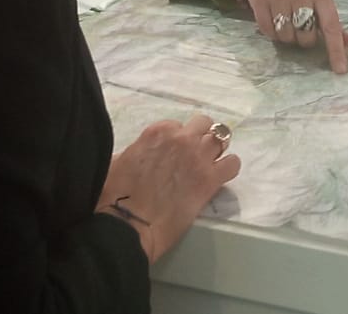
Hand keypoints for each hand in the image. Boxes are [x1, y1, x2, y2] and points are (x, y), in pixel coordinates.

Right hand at [99, 114, 241, 262]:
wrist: (128, 224)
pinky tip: (220, 178)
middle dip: (201, 138)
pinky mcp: (210, 179)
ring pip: (221, 138)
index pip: (177, 125)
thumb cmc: (114, 197)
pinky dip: (229, 168)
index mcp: (157, 133)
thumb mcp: (117, 162)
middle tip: (195, 156)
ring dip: (217, 150)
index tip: (174, 154)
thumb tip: (140, 155)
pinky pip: (233, 164)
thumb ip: (136, 151)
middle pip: (203, 124)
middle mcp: (181, 139)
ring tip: (210, 165)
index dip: (177, 140)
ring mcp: (198, 157)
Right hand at [243, 0, 347, 72]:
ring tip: (286, 24)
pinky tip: (274, 22)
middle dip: (304, 39)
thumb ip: (329, 20)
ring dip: (287, 37)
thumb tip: (346, 43)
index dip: (335, 49)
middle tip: (300, 28)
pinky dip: (272, 34)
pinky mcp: (260, 0)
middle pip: (306, 35)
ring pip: (286, 36)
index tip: (340, 69)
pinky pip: (268, 31)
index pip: (330, 26)